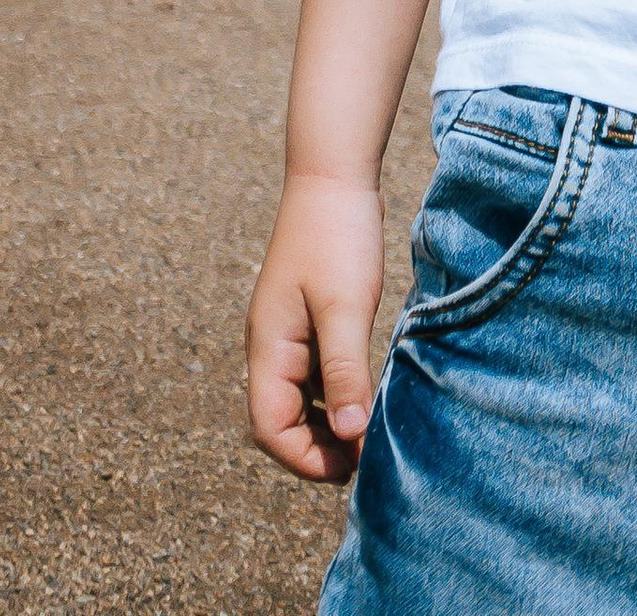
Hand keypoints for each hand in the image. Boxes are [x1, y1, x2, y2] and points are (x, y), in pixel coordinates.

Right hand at [246, 172, 386, 481]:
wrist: (333, 171)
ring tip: (367, 428)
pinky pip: (313, 373)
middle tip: (365, 453)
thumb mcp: (345, 307)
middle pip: (279, 422)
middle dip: (316, 448)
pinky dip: (334, 393)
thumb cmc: (337, 235)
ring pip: (297, 400)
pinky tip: (365, 389)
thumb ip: (343, 373)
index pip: (270, 429)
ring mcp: (287, 332)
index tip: (352, 464)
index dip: (306, 459)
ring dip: (326, 422)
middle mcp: (270, 345)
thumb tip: (349, 436)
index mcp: (268, 347)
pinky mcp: (308, 317)